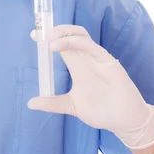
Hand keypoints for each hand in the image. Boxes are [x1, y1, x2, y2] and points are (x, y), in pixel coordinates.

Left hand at [28, 25, 153, 148]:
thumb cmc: (100, 111)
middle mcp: (85, 58)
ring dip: (65, 33)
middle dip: (55, 31)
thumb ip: (52, 103)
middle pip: (69, 35)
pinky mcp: (108, 61)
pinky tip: (65, 45)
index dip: (48, 38)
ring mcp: (97, 58)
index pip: (61, 45)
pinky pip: (92, 46)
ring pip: (81, 35)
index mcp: (77, 65)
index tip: (34, 35)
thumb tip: (30, 103)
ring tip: (51, 42)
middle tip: (42, 36)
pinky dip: (78, 41)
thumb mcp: (71, 106)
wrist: (123, 121)